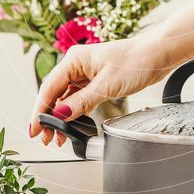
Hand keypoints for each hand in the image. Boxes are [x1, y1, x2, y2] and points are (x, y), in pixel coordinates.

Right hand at [29, 0, 193, 145]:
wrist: (158, 54)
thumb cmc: (136, 62)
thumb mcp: (107, 86)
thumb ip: (81, 102)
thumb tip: (59, 116)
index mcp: (74, 60)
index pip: (49, 88)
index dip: (39, 110)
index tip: (35, 129)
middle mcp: (77, 65)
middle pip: (54, 93)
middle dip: (48, 117)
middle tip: (45, 139)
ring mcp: (86, 73)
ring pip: (65, 98)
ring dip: (60, 117)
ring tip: (57, 138)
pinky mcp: (96, 81)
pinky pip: (78, 98)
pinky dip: (73, 112)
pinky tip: (71, 126)